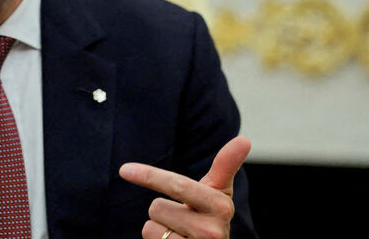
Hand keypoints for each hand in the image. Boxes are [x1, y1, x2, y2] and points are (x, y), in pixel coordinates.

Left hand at [118, 136, 250, 238]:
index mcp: (221, 206)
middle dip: (163, 210)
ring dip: (160, 229)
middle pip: (157, 207)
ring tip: (181, 233)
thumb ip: (225, 166)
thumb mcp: (218, 195)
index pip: (177, 185)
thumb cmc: (210, 218)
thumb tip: (244, 139)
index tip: (124, 170)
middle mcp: (212, 230)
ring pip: (150, 226)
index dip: (150, 176)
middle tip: (182, 218)